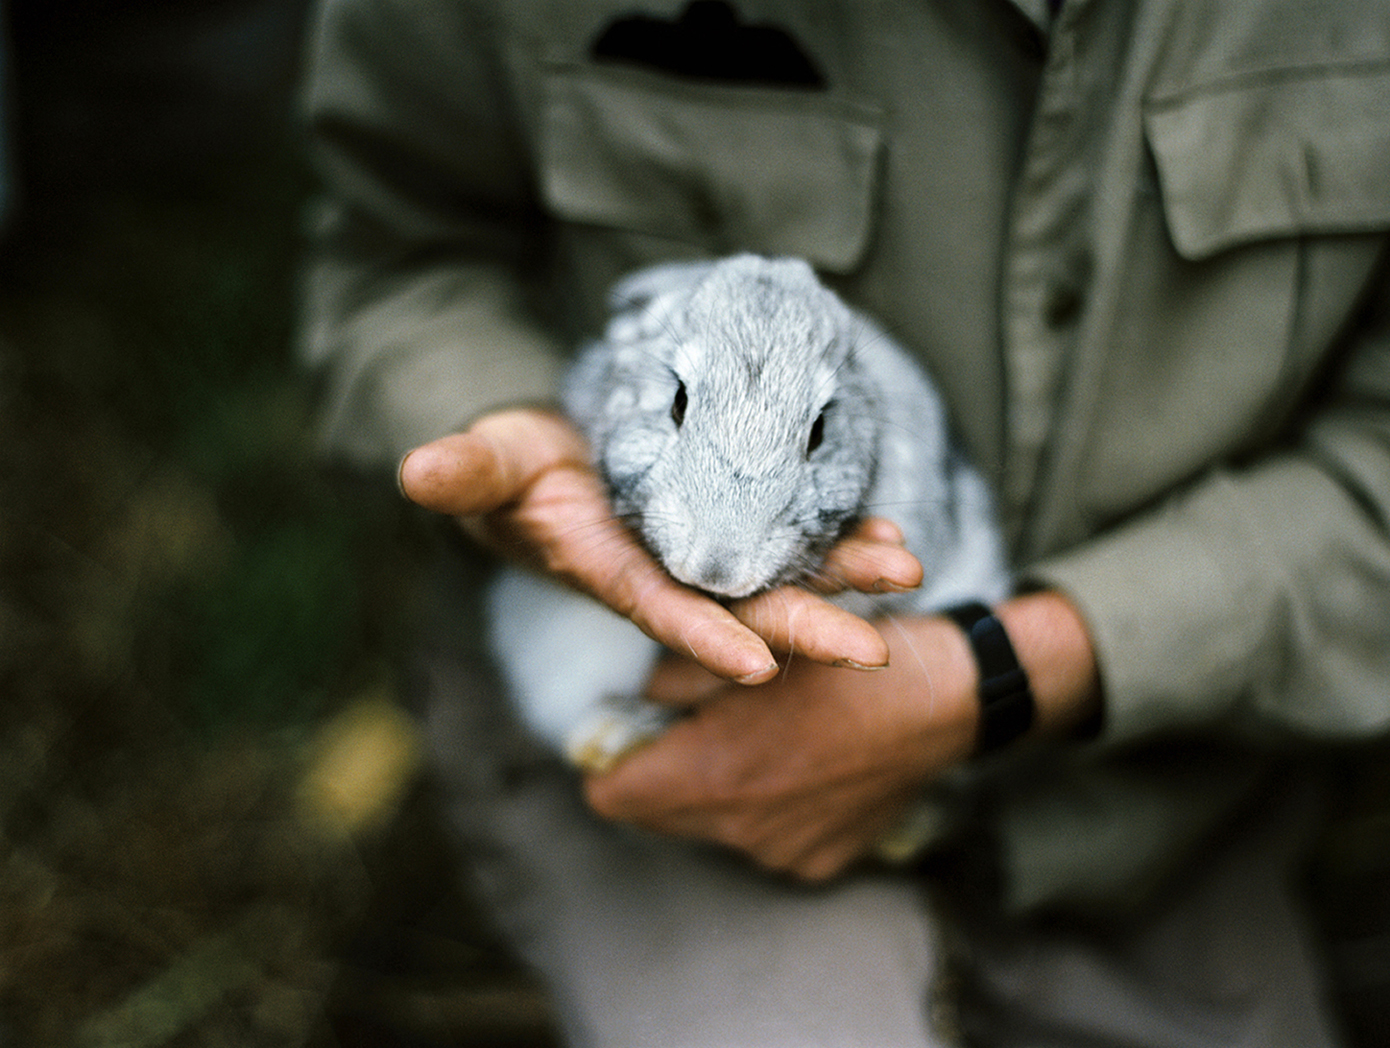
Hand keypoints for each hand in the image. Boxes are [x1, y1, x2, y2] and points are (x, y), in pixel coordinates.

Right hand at [397, 407, 925, 682]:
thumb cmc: (517, 467)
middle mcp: (669, 572)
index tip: (759, 666)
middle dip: (807, 628)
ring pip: (785, 572)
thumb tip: (416, 469)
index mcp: (609, 568)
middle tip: (874, 652)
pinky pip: (799, 534)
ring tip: (907, 571)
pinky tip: (893, 536)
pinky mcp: (738, 519)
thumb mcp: (491, 461)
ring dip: (844, 576)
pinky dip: (844, 536)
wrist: (556, 466)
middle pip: (742, 607)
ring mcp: (709, 549)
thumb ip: (467, 471)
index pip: (658, 608)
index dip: (704, 636)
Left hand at [585, 593, 1102, 881]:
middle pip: (658, 815)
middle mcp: (741, 829)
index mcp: (714, 772)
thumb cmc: (850, 660)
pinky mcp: (817, 863)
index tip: (633, 732)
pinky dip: (768, 806)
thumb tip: (638, 699)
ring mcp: (781, 853)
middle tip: (696, 725)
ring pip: (710, 827)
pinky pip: (762, 838)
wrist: (945, 701)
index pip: (612, 795)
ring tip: (760, 737)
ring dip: (718, 788)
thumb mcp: (755, 641)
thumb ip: (677, 674)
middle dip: (663, 772)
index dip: (613, 760)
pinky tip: (804, 763)